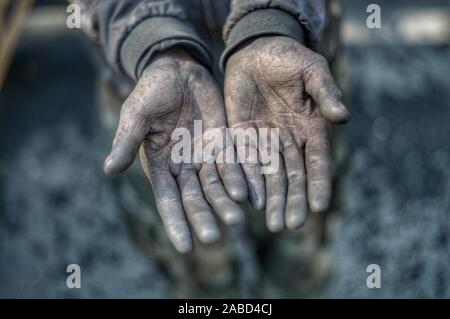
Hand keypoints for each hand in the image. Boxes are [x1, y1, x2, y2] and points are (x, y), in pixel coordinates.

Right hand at [104, 48, 246, 252]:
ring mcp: (204, 156)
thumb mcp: (136, 113)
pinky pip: (233, 164)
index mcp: (159, 165)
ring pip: (216, 186)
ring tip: (237, 220)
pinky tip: (248, 193)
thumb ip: (127, 141)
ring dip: (225, 203)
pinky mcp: (223, 143)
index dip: (176, 222)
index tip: (186, 246)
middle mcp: (183, 167)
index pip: (167, 199)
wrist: (179, 69)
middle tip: (213, 237)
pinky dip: (240, 178)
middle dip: (203, 217)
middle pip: (194, 197)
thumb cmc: (152, 90)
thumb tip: (108, 170)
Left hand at [224, 36, 349, 231]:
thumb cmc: (289, 58)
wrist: (255, 51)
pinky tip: (247, 199)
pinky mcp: (241, 136)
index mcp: (311, 128)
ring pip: (269, 175)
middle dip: (292, 200)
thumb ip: (325, 92)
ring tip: (273, 223)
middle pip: (293, 176)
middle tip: (289, 225)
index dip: (318, 183)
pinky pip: (244, 161)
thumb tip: (343, 116)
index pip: (317, 161)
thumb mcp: (312, 70)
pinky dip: (246, 180)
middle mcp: (289, 141)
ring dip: (271, 199)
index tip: (319, 207)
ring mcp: (265, 140)